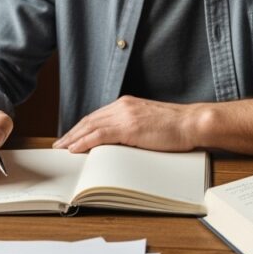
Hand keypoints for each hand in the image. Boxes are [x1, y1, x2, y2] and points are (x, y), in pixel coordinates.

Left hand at [52, 96, 199, 153]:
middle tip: (59, 144)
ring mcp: (125, 115)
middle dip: (73, 133)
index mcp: (127, 104)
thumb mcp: (149, 124)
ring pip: (91, 127)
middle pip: (90, 120)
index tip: (71, 136)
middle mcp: (122, 106)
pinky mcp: (129, 127)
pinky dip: (84, 142)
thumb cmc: (177, 127)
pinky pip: (99, 135)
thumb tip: (119, 142)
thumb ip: (132, 128)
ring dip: (74, 138)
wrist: (192, 123)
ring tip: (62, 149)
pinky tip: (75, 149)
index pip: (97, 116)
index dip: (82, 127)